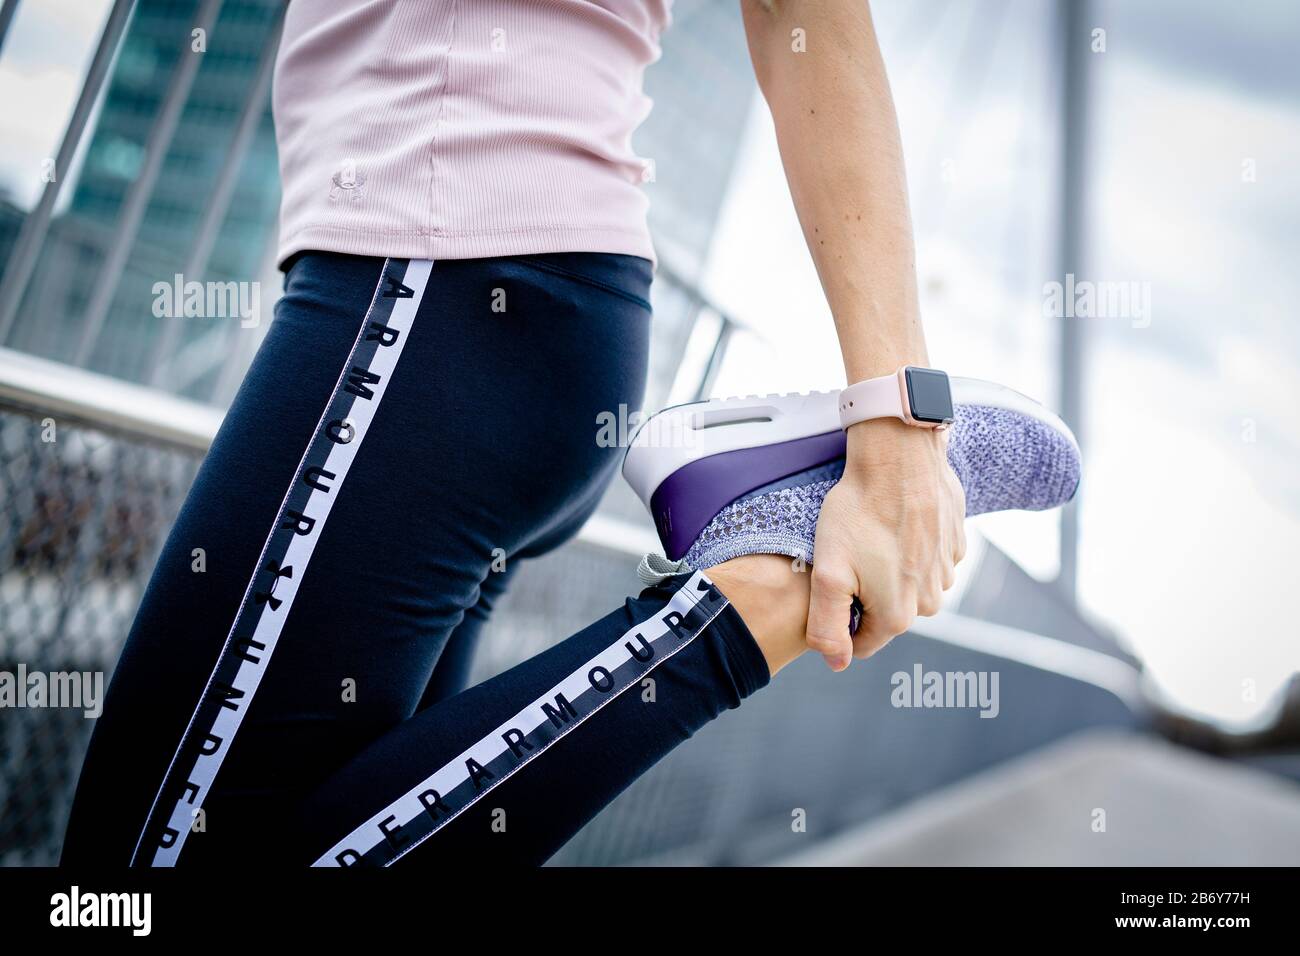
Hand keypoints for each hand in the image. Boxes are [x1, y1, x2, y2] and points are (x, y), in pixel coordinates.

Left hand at [805, 418, 965, 669]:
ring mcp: (948, 573)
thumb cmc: (858, 512)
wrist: (899, 459)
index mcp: (898, 616)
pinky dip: (910, 547)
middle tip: (850, 555)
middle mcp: (931, 602)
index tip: (832, 584)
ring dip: (889, 568)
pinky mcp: (956, 545)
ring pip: (908, 586)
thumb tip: (837, 663)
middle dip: (866, 592)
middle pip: (886, 613)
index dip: (840, 618)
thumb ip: (828, 626)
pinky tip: (896, 523)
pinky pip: (926, 560)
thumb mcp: (829, 572)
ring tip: (872, 535)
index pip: (862, 642)